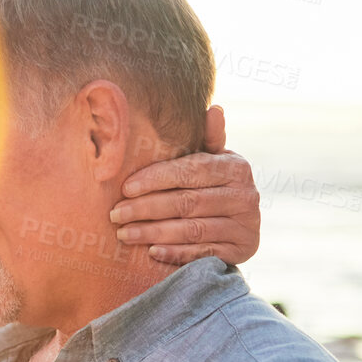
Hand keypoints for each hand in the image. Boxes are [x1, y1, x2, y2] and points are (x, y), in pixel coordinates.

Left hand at [109, 105, 261, 266]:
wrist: (240, 227)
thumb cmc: (214, 187)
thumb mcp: (214, 162)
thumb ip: (209, 139)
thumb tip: (215, 108)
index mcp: (235, 167)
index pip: (190, 170)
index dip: (155, 179)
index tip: (125, 187)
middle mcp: (245, 195)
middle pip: (187, 202)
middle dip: (146, 208)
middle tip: (115, 214)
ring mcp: (246, 225)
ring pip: (192, 229)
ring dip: (154, 232)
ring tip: (124, 234)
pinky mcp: (242, 250)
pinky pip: (202, 252)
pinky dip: (175, 252)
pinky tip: (151, 251)